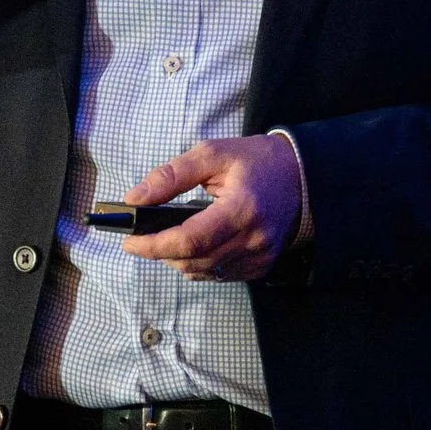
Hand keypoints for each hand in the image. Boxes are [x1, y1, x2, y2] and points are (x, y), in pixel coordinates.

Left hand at [118, 134, 302, 282]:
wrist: (300, 176)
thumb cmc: (255, 161)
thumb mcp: (212, 154)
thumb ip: (171, 176)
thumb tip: (135, 198)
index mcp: (242, 208)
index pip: (190, 240)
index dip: (155, 245)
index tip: (130, 241)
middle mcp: (254, 239)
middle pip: (194, 261)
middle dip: (160, 253)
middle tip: (141, 238)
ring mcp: (260, 256)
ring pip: (204, 273)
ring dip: (177, 260)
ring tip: (164, 239)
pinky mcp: (262, 266)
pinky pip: (220, 275)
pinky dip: (198, 264)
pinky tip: (192, 246)